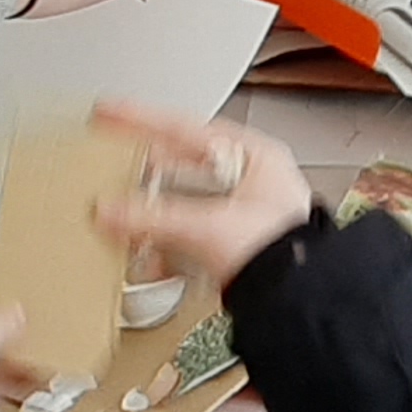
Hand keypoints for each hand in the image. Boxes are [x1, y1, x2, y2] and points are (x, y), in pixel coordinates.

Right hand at [93, 102, 315, 296]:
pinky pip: (190, 234)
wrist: (303, 300)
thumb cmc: (282, 252)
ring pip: (183, 203)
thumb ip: (153, 218)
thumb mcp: (207, 227)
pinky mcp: (235, 245)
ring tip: (119, 218)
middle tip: (109, 169)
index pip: (187, 129)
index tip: (109, 112)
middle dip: (143, 176)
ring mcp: (244, 213)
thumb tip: (110, 211)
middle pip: (183, 167)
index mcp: (255, 157)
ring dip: (151, 216)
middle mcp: (252, 180)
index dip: (143, 119)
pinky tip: (147, 256)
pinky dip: (166, 243)